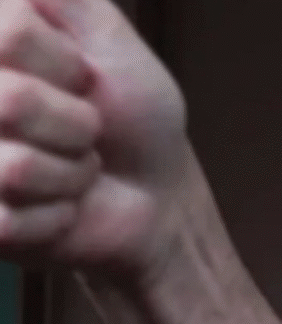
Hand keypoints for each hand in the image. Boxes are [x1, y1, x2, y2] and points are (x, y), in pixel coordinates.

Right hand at [0, 0, 187, 275]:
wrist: (156, 194)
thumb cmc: (134, 115)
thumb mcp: (110, 39)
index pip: (10, 34)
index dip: (65, 63)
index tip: (82, 77)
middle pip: (9, 101)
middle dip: (75, 121)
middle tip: (86, 129)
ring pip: (15, 166)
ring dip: (71, 172)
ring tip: (76, 167)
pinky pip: (11, 220)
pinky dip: (61, 213)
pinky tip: (62, 206)